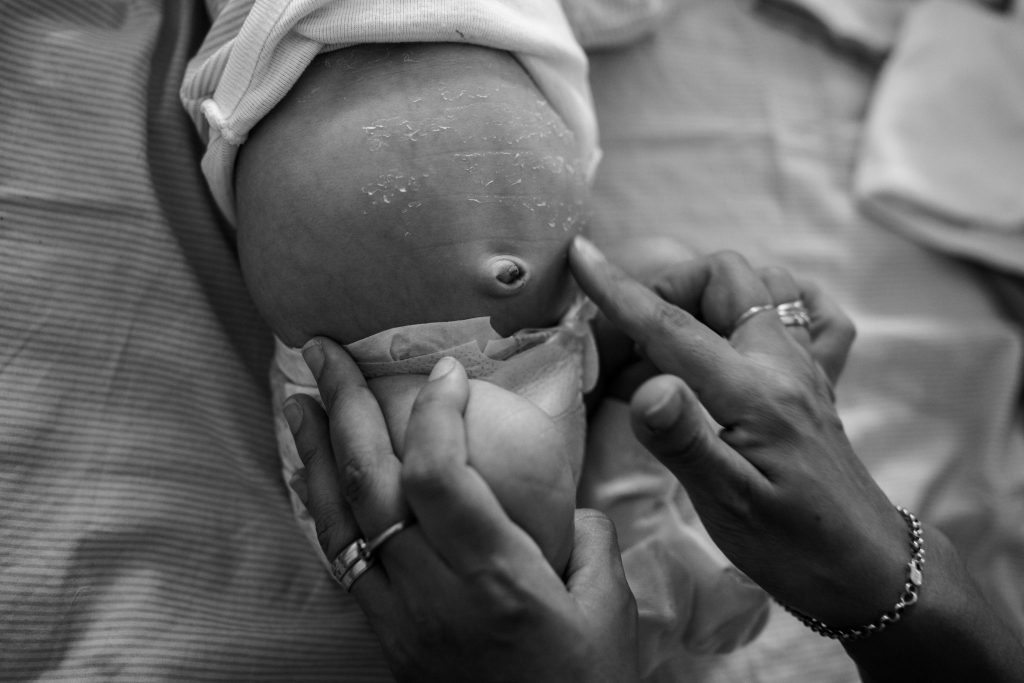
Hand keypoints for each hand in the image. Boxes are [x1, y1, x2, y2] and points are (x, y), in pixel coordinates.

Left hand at [284, 339, 638, 682]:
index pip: (440, 474)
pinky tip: (315, 474)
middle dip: (344, 405)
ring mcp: (398, 613)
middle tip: (324, 351)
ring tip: (298, 398)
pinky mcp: (385, 632)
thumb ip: (589, 540)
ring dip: (315, 450)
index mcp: (495, 578)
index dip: (434, 411)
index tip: (444, 370)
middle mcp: (432, 590)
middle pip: (373, 483)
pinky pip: (341, 558)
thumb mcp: (610, 613)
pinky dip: (323, 505)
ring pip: (341, 518)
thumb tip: (563, 503)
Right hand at [569, 236, 905, 629]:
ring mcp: (805, 366)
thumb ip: (684, 441)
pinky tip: (738, 334)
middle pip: (723, 278)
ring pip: (758, 286)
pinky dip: (766, 305)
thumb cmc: (794, 547)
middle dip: (664, 290)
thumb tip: (644, 386)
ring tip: (667, 347)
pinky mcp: (816, 381)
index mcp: (754, 393)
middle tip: (625, 344)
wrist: (869, 571)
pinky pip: (802, 312)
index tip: (581, 256)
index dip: (619, 291)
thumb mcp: (728, 506)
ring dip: (705, 297)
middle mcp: (783, 363)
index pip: (672, 326)